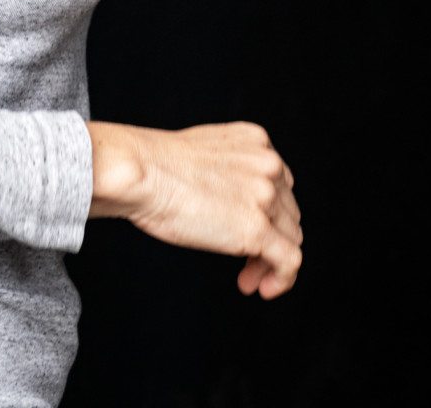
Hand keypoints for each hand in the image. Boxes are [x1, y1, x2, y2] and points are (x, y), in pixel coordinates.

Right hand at [88, 119, 302, 298]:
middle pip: (287, 213)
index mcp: (256, 141)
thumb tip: (228, 202)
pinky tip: (264, 288)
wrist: (140, 171)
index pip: (280, 185)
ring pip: (291, 237)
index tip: (249, 233)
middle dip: (270, 239)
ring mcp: (265, 196)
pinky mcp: (257, 228)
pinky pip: (290, 261)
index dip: (268, 214)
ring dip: (270, 262)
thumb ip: (228, 170)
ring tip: (248, 279)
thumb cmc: (154, 164)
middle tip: (246, 263)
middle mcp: (268, 164)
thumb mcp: (205, 154)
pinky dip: (283, 279)